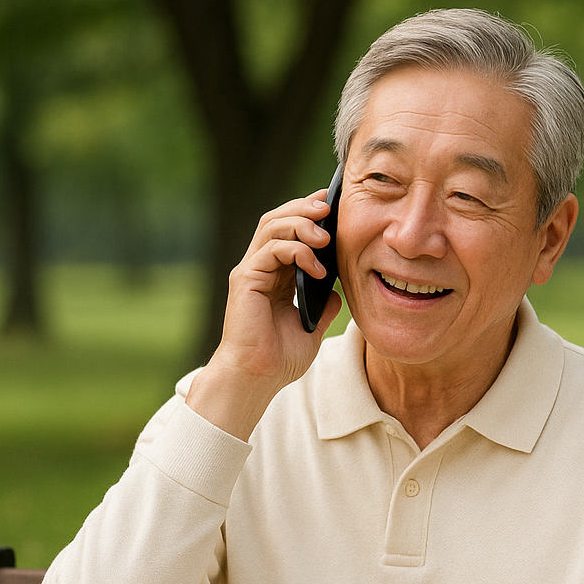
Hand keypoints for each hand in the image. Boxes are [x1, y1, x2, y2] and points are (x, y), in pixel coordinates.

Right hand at [186, 190, 344, 440]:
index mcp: (275, 275)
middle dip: (305, 208)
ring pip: (272, 227)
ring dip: (302, 224)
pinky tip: (317, 268)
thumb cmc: (279, 358)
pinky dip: (296, 251)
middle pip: (278, 219)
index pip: (290, 232)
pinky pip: (270, 251)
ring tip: (326, 235)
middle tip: (330, 207)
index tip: (334, 205)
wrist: (257, 378)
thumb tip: (338, 292)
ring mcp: (251, 271)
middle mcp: (260, 267)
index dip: (309, 214)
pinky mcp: (245, 280)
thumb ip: (324, 307)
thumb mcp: (312, 328)